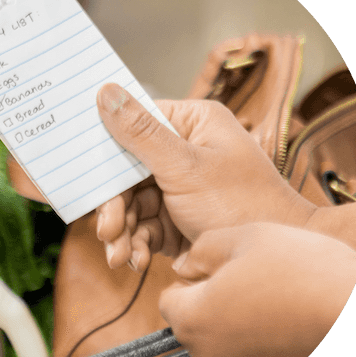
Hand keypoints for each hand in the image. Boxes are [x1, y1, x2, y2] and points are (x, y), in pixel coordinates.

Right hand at [93, 83, 316, 270]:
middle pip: (126, 171)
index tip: (83, 170)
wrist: (271, 265)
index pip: (134, 124)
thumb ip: (140, 133)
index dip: (107, 148)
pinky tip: (133, 260)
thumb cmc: (242, 204)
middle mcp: (184, 151)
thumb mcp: (185, 167)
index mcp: (192, 124)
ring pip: (130, 204)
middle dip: (115, 206)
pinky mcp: (176, 220)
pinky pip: (142, 227)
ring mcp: (179, 188)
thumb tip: (105, 91)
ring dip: (121, 231)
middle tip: (106, 230)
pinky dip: (135, 244)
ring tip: (118, 256)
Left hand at [159, 222, 355, 356]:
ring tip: (280, 308)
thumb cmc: (311, 278)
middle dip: (216, 306)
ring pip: (225, 349)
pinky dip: (265, 353)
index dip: (194, 281)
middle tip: (256, 286)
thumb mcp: (247, 238)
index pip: (169, 299)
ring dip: (241, 331)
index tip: (221, 274)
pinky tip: (291, 332)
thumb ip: (201, 249)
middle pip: (196, 326)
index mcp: (192, 320)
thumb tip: (184, 263)